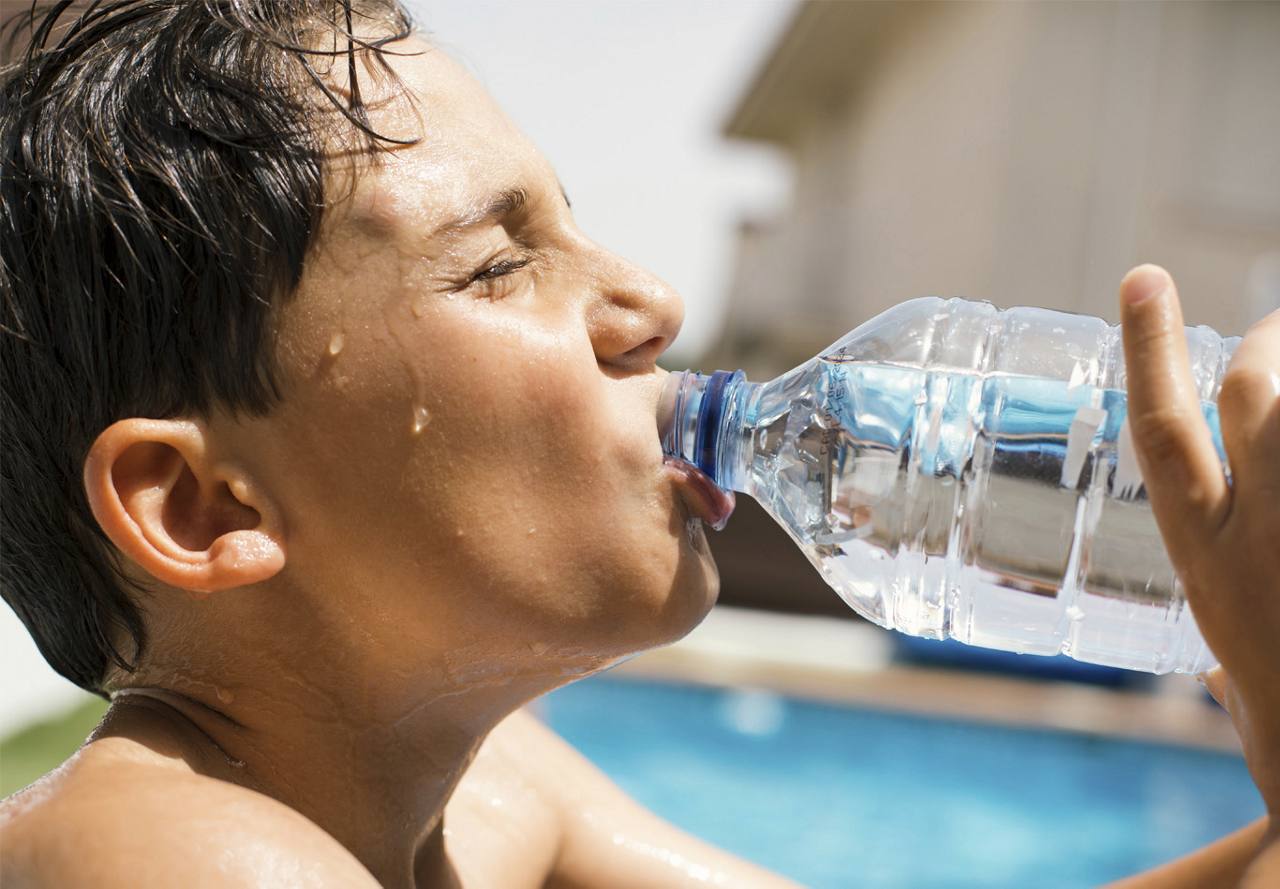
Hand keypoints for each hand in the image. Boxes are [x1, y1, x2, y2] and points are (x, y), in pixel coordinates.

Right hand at [1119, 264, 1279, 817]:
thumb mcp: (1235, 680)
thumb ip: (1228, 655)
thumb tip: (1224, 668)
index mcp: (1202, 557)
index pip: (1161, 428)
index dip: (1149, 345)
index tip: (1143, 276)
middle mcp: (1256, 528)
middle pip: (1258, 391)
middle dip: (1268, 345)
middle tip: (1274, 335)